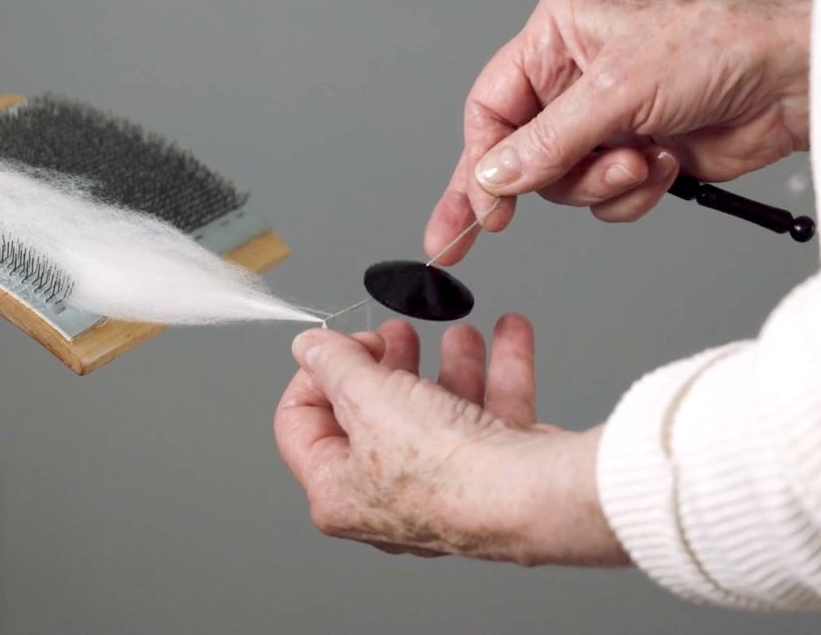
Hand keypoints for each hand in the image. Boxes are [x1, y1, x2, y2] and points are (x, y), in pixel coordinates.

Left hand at [274, 316, 629, 565]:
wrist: (532, 494)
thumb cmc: (446, 468)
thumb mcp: (367, 394)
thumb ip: (333, 362)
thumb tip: (309, 347)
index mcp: (337, 492)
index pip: (300, 425)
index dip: (316, 374)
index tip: (341, 345)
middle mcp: (387, 499)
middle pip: (373, 414)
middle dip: (390, 362)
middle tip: (397, 333)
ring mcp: (443, 489)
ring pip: (439, 410)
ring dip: (451, 361)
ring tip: (459, 332)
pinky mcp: (493, 475)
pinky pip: (491, 413)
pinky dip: (500, 370)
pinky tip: (509, 334)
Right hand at [425, 0, 811, 264]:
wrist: (795, 80)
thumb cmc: (719, 47)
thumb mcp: (617, 92)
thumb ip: (546, 142)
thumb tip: (492, 176)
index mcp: (558, 37)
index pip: (490, 106)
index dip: (481, 159)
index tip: (481, 206)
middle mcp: (574, 75)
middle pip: (522, 151)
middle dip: (552, 175)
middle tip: (517, 212)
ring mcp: (604, 117)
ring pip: (563, 180)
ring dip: (602, 183)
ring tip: (641, 162)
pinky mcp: (633, 151)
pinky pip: (604, 196)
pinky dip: (633, 192)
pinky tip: (664, 163)